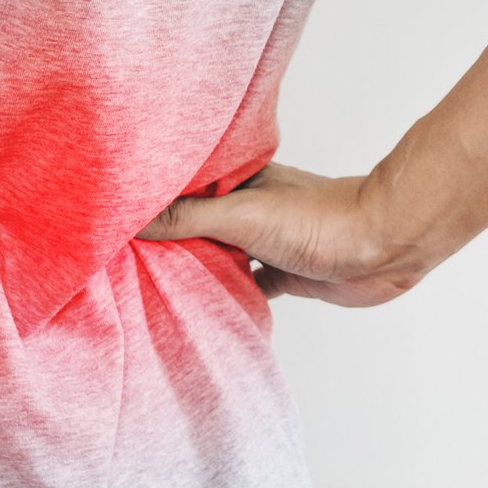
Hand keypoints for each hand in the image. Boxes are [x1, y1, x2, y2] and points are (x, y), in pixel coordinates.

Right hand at [136, 163, 425, 306]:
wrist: (381, 248)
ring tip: (143, 280)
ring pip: (217, 254)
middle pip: (194, 222)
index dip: (147, 197)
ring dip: (193, 267)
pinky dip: (225, 294)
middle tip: (115, 252)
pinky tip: (199, 307)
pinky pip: (245, 284)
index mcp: (236, 180)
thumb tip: (127, 216)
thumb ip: (186, 217)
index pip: (180, 186)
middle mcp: (248, 207)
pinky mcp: (284, 273)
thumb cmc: (319, 219)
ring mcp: (266, 241)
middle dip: (163, 235)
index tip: (107, 210)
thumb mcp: (241, 214)